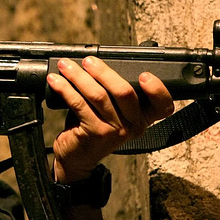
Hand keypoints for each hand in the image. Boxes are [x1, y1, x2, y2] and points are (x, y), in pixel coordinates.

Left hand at [47, 57, 173, 182]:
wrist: (77, 158)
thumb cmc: (93, 128)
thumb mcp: (111, 112)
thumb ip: (113, 92)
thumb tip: (97, 62)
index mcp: (143, 118)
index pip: (163, 105)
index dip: (158, 89)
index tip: (144, 74)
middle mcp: (133, 126)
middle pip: (125, 92)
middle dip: (103, 71)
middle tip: (88, 61)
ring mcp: (115, 131)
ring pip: (98, 95)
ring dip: (79, 76)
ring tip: (66, 65)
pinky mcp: (94, 133)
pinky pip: (78, 104)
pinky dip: (65, 88)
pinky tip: (56, 80)